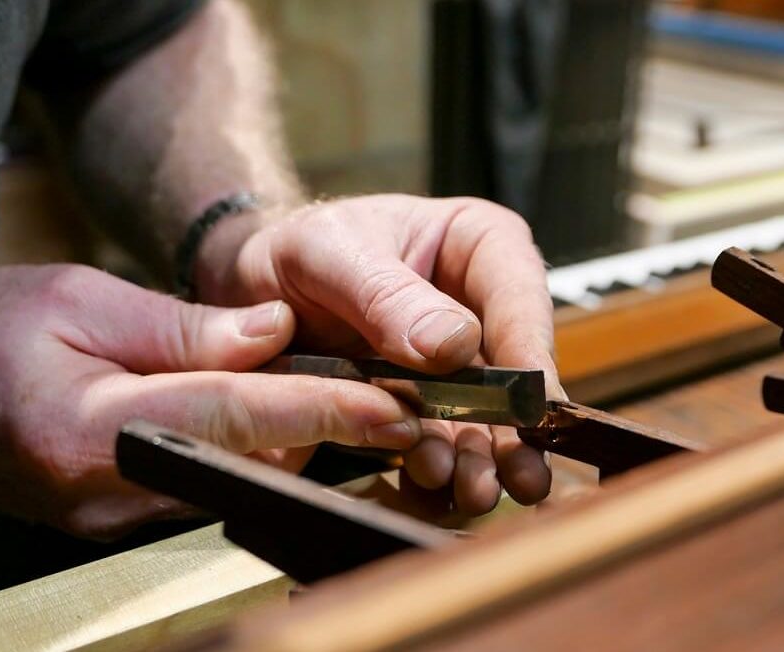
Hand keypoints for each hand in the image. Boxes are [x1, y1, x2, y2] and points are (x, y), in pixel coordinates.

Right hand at [0, 265, 422, 538]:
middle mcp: (112, 488)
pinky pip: (212, 483)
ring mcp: (118, 514)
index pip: (231, 416)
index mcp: (89, 424)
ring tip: (360, 399)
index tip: (394, 407)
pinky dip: (258, 451)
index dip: (320, 410)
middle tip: (399, 394)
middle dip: (329, 427)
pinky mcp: (125, 516)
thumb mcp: (74, 299)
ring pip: (239, 477)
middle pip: (249, 458)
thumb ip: (179, 327)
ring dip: (300, 439)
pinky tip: (288, 417)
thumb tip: (272, 332)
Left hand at [197, 194, 562, 513]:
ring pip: (484, 415)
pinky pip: (442, 439)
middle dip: (515, 426)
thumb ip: (386, 294)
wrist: (253, 289)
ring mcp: (456, 362)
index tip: (530, 403)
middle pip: (513, 368)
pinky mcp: (427, 404)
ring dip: (481, 458)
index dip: (529, 350)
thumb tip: (454, 346)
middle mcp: (478, 305)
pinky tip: (433, 486)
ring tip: (472, 492)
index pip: (519, 293)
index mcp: (476, 244)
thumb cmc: (299, 250)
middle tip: (520, 474)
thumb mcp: (330, 254)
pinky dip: (439, 465)